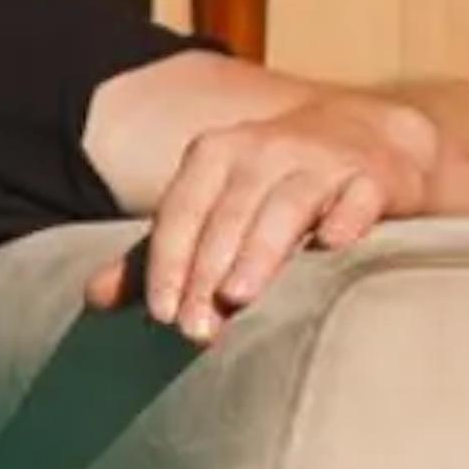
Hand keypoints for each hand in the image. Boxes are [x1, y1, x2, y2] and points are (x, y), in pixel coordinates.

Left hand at [85, 90, 436, 344]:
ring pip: (286, 206)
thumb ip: (160, 253)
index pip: (180, 212)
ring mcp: (322, 160)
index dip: (167, 263)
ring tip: (240, 296)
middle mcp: (264, 150)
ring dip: (262, 250)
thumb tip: (94, 299)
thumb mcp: (212, 208)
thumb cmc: (271, 187)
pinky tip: (335, 244)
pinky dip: (348, 218)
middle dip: (207, 274)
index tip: (160, 315)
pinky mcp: (374, 176)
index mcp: (214, 155)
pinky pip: (360, 196)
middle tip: (196, 329)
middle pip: (228, 217)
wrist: (365, 138)